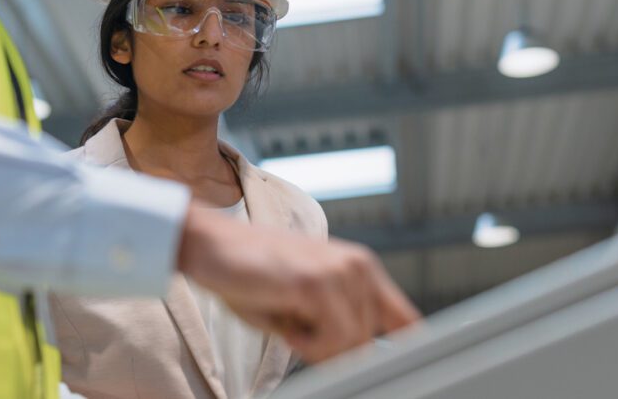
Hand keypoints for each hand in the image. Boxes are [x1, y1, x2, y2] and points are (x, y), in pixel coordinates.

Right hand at [177, 205, 420, 362]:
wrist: (211, 244)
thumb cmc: (252, 275)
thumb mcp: (306, 303)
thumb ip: (341, 326)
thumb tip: (363, 361)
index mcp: (360, 268)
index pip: (406, 322)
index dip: (402, 354)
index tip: (384, 373)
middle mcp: (358, 266)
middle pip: (372, 343)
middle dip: (336, 352)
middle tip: (300, 333)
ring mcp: (340, 272)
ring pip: (353, 345)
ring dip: (316, 347)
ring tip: (288, 318)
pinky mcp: (316, 282)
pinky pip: (331, 341)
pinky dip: (303, 343)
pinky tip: (283, 318)